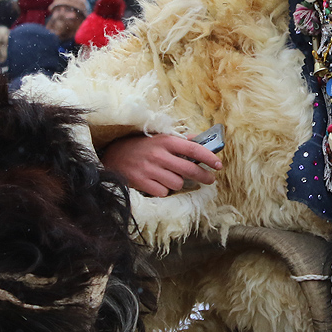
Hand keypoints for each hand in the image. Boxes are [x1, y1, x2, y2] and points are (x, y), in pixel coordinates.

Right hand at [101, 132, 222, 196]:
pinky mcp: (142, 182)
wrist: (113, 156)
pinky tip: (156, 183)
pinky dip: (163, 190)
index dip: (209, 157)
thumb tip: (200, 140)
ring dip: (177, 182)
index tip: (219, 165)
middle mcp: (159, 154)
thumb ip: (180, 141)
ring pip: (177, 183)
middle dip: (204, 176)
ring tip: (168, 176)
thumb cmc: (140, 147)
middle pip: (190, 169)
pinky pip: (164, 192)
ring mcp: (150, 169)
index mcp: (165, 141)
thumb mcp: (159, 138)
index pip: (193, 149)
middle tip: (210, 179)